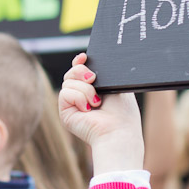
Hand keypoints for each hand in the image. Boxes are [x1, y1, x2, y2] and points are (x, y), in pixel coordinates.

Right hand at [58, 53, 142, 174]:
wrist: (118, 131)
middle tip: (93, 79)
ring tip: (97, 102)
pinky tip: (88, 109)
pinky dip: (79, 98)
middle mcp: (82, 96)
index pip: (80, 71)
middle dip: (81, 71)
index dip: (79, 62)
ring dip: (85, 89)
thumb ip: (104, 72)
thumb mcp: (116, 85)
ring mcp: (73, 105)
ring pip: (68, 82)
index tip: (84, 57)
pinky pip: (65, 93)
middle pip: (71, 73)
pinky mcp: (65, 113)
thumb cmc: (123, 113)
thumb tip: (91, 61)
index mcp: (94, 89)